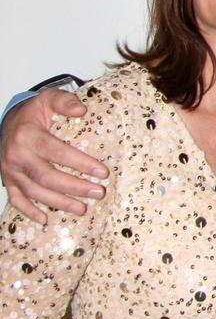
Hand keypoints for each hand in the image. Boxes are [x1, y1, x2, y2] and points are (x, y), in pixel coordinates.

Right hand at [0, 88, 105, 223]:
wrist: (10, 119)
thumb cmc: (35, 111)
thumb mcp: (48, 98)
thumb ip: (65, 101)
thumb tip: (81, 110)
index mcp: (28, 135)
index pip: (57, 152)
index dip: (80, 163)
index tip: (103, 172)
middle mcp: (17, 155)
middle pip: (47, 176)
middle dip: (74, 187)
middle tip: (99, 192)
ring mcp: (10, 170)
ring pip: (34, 191)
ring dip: (59, 202)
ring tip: (82, 209)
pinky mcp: (8, 180)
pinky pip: (16, 199)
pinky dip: (29, 211)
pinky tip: (45, 219)